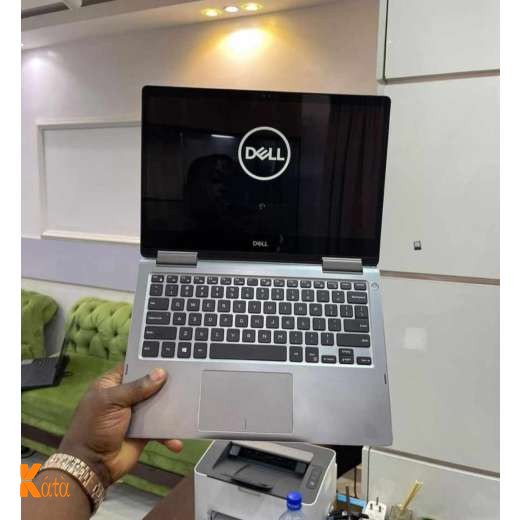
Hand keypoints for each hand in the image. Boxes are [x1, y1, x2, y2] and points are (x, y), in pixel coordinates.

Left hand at [59, 364, 181, 487]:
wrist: (92, 466)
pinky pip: (160, 428)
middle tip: (187, 376)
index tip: (169, 356)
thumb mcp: (111, 402)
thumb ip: (136, 387)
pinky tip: (176, 441)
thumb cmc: (95, 427)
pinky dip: (168, 435)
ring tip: (188, 406)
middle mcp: (125, 397)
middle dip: (165, 384)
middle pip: (149, 385)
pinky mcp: (144, 432)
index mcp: (112, 385)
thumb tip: (161, 372)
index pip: (132, 367)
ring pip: (158, 405)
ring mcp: (135, 414)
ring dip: (170, 408)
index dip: (147, 362)